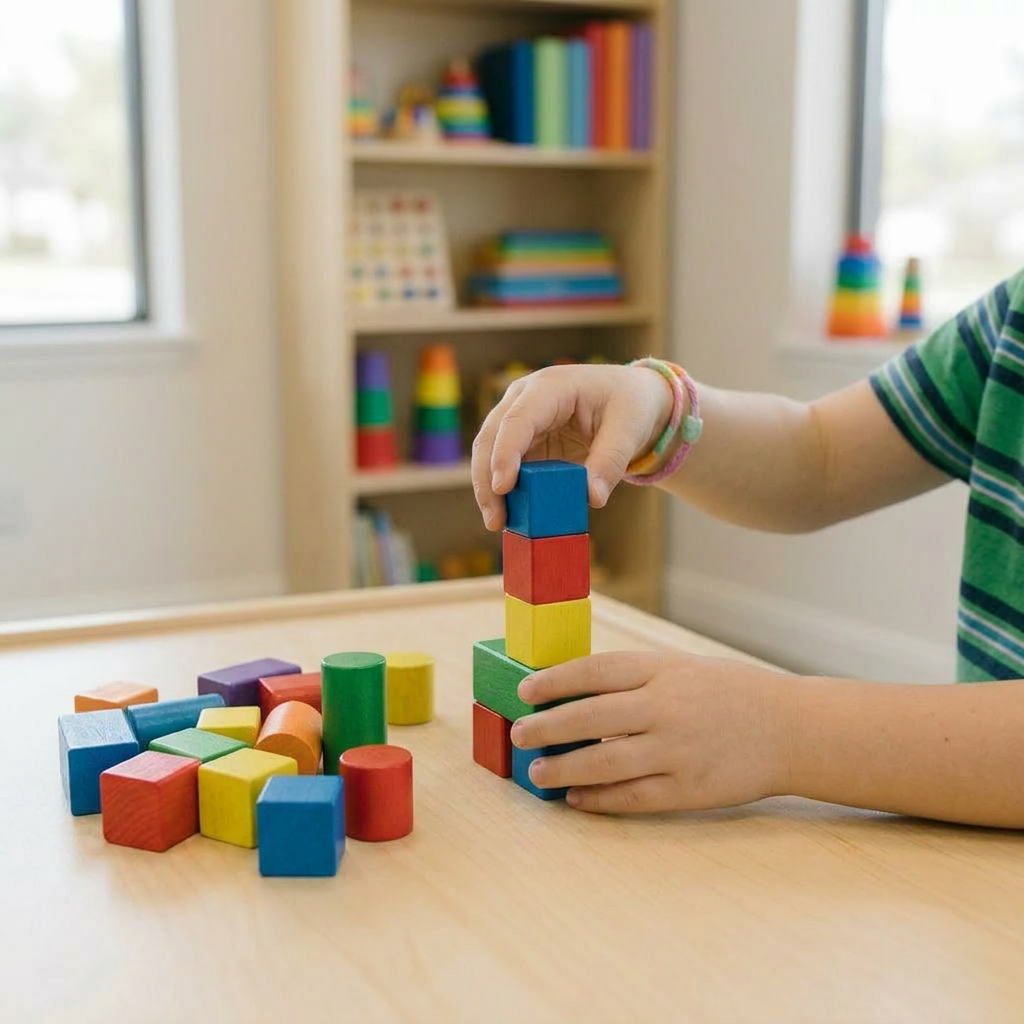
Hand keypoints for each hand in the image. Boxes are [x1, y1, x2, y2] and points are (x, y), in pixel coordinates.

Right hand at [471, 364, 673, 529]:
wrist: (629, 400)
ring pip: (488, 455)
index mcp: (550, 387)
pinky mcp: (522, 443)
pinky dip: (504, 494)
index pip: (517, 419)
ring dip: (489, 491)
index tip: (502, 487)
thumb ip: (611, 461)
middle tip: (496, 519)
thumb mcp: (629, 428)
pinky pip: (504, 469)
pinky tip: (510, 518)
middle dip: (487, 479)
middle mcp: (524, 400)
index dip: (505, 452)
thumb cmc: (629, 405)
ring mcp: (519, 421)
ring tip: (499, 524)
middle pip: (491, 437)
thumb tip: (593, 498)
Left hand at [510, 651, 790, 813]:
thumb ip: (634, 678)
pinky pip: (633, 797)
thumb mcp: (681, 668)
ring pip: (605, 764)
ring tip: (537, 773)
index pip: (594, 672)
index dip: (554, 681)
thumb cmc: (729, 692)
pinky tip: (576, 799)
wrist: (790, 728)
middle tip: (521, 734)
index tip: (525, 692)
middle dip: (547, 728)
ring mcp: (677, 751)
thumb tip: (572, 693)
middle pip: (590, 718)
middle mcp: (666, 708)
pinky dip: (599, 800)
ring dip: (564, 770)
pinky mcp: (689, 789)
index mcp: (663, 670)